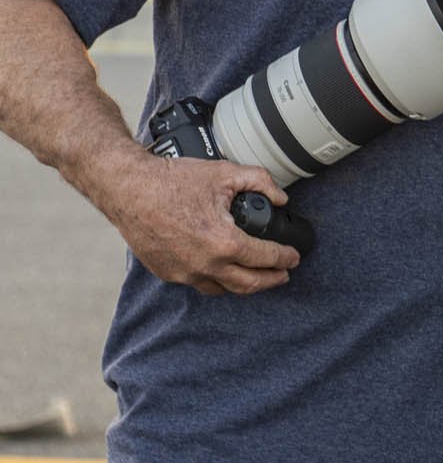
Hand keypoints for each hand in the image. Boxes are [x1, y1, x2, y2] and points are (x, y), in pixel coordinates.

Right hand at [93, 151, 297, 294]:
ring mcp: (183, 272)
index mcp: (223, 243)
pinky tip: (224, 271)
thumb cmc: (172, 182)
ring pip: (222, 289)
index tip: (294, 257)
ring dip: (244, 285)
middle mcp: (204, 265)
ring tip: (257, 276)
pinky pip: (199, 283)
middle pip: (248, 284)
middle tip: (284, 274)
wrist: (128, 189)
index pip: (266, 259)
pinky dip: (217, 280)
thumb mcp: (225, 173)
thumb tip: (280, 197)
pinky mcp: (167, 272)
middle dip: (271, 280)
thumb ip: (261, 182)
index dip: (285, 258)